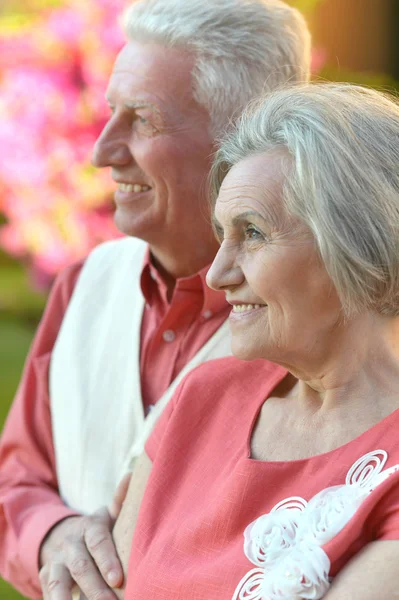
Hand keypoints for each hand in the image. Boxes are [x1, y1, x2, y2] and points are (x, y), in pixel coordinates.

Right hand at [39, 474, 130, 599]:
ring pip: (59, 582)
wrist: (62, 535)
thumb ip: (121, 501)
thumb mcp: (107, 515)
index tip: (118, 579)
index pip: (98, 542)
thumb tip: (132, 474)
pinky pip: (49, 593)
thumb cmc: (97, 530)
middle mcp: (71, 543)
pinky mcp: (46, 577)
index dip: (107, 560)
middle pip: (81, 566)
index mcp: (89, 527)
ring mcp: (56, 561)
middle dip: (95, 587)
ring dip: (68, 599)